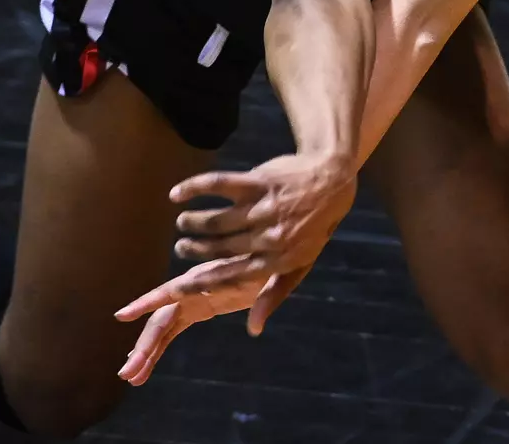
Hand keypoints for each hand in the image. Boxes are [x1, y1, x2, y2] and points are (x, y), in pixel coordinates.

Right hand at [114, 266, 305, 384]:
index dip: (147, 302)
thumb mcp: (279, 273)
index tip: (123, 314)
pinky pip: (175, 328)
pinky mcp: (202, 306)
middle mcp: (196, 285)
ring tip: (131, 378)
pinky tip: (145, 366)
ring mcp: (196, 297)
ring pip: (165, 326)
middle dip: (144, 344)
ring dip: (148, 351)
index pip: (173, 291)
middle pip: (163, 317)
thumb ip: (266, 297)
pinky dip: (160, 346)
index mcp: (211, 276)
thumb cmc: (282, 253)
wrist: (285, 240)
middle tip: (127, 373)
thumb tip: (255, 329)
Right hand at [169, 153, 356, 288]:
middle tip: (181, 248)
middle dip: (193, 249)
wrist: (332, 179)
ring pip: (216, 220)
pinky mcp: (259, 180)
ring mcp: (264, 207)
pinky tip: (176, 194)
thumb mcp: (300, 265)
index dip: (201, 284)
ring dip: (193, 222)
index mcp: (278, 260)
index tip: (176, 290)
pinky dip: (193, 188)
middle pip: (219, 248)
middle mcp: (270, 236)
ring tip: (183, 223)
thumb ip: (274, 295)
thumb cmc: (314, 228)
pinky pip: (219, 184)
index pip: (231, 277)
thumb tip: (253, 329)